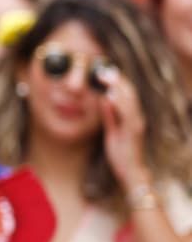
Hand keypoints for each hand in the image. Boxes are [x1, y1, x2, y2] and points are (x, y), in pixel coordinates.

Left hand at [98, 69, 149, 188]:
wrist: (130, 172)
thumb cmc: (122, 153)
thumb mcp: (112, 131)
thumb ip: (110, 116)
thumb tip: (104, 100)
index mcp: (131, 117)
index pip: (125, 95)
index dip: (116, 83)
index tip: (104, 72)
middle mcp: (136, 118)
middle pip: (129, 94)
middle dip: (117, 80)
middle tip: (104, 69)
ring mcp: (136, 124)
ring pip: (129, 101)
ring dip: (118, 87)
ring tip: (106, 77)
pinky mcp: (133, 132)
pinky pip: (127, 115)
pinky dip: (120, 104)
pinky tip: (111, 96)